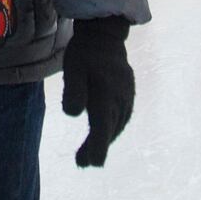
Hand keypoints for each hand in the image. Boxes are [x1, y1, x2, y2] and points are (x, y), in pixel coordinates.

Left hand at [61, 17, 134, 167]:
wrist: (105, 36)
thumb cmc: (85, 54)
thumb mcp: (73, 68)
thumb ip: (73, 90)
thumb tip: (72, 114)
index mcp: (107, 94)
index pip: (102, 126)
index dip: (97, 147)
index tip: (91, 163)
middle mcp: (120, 99)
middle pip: (109, 129)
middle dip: (97, 147)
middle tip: (83, 163)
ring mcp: (127, 97)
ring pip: (117, 124)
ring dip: (105, 140)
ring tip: (90, 155)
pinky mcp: (128, 94)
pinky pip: (122, 117)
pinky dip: (112, 128)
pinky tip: (104, 134)